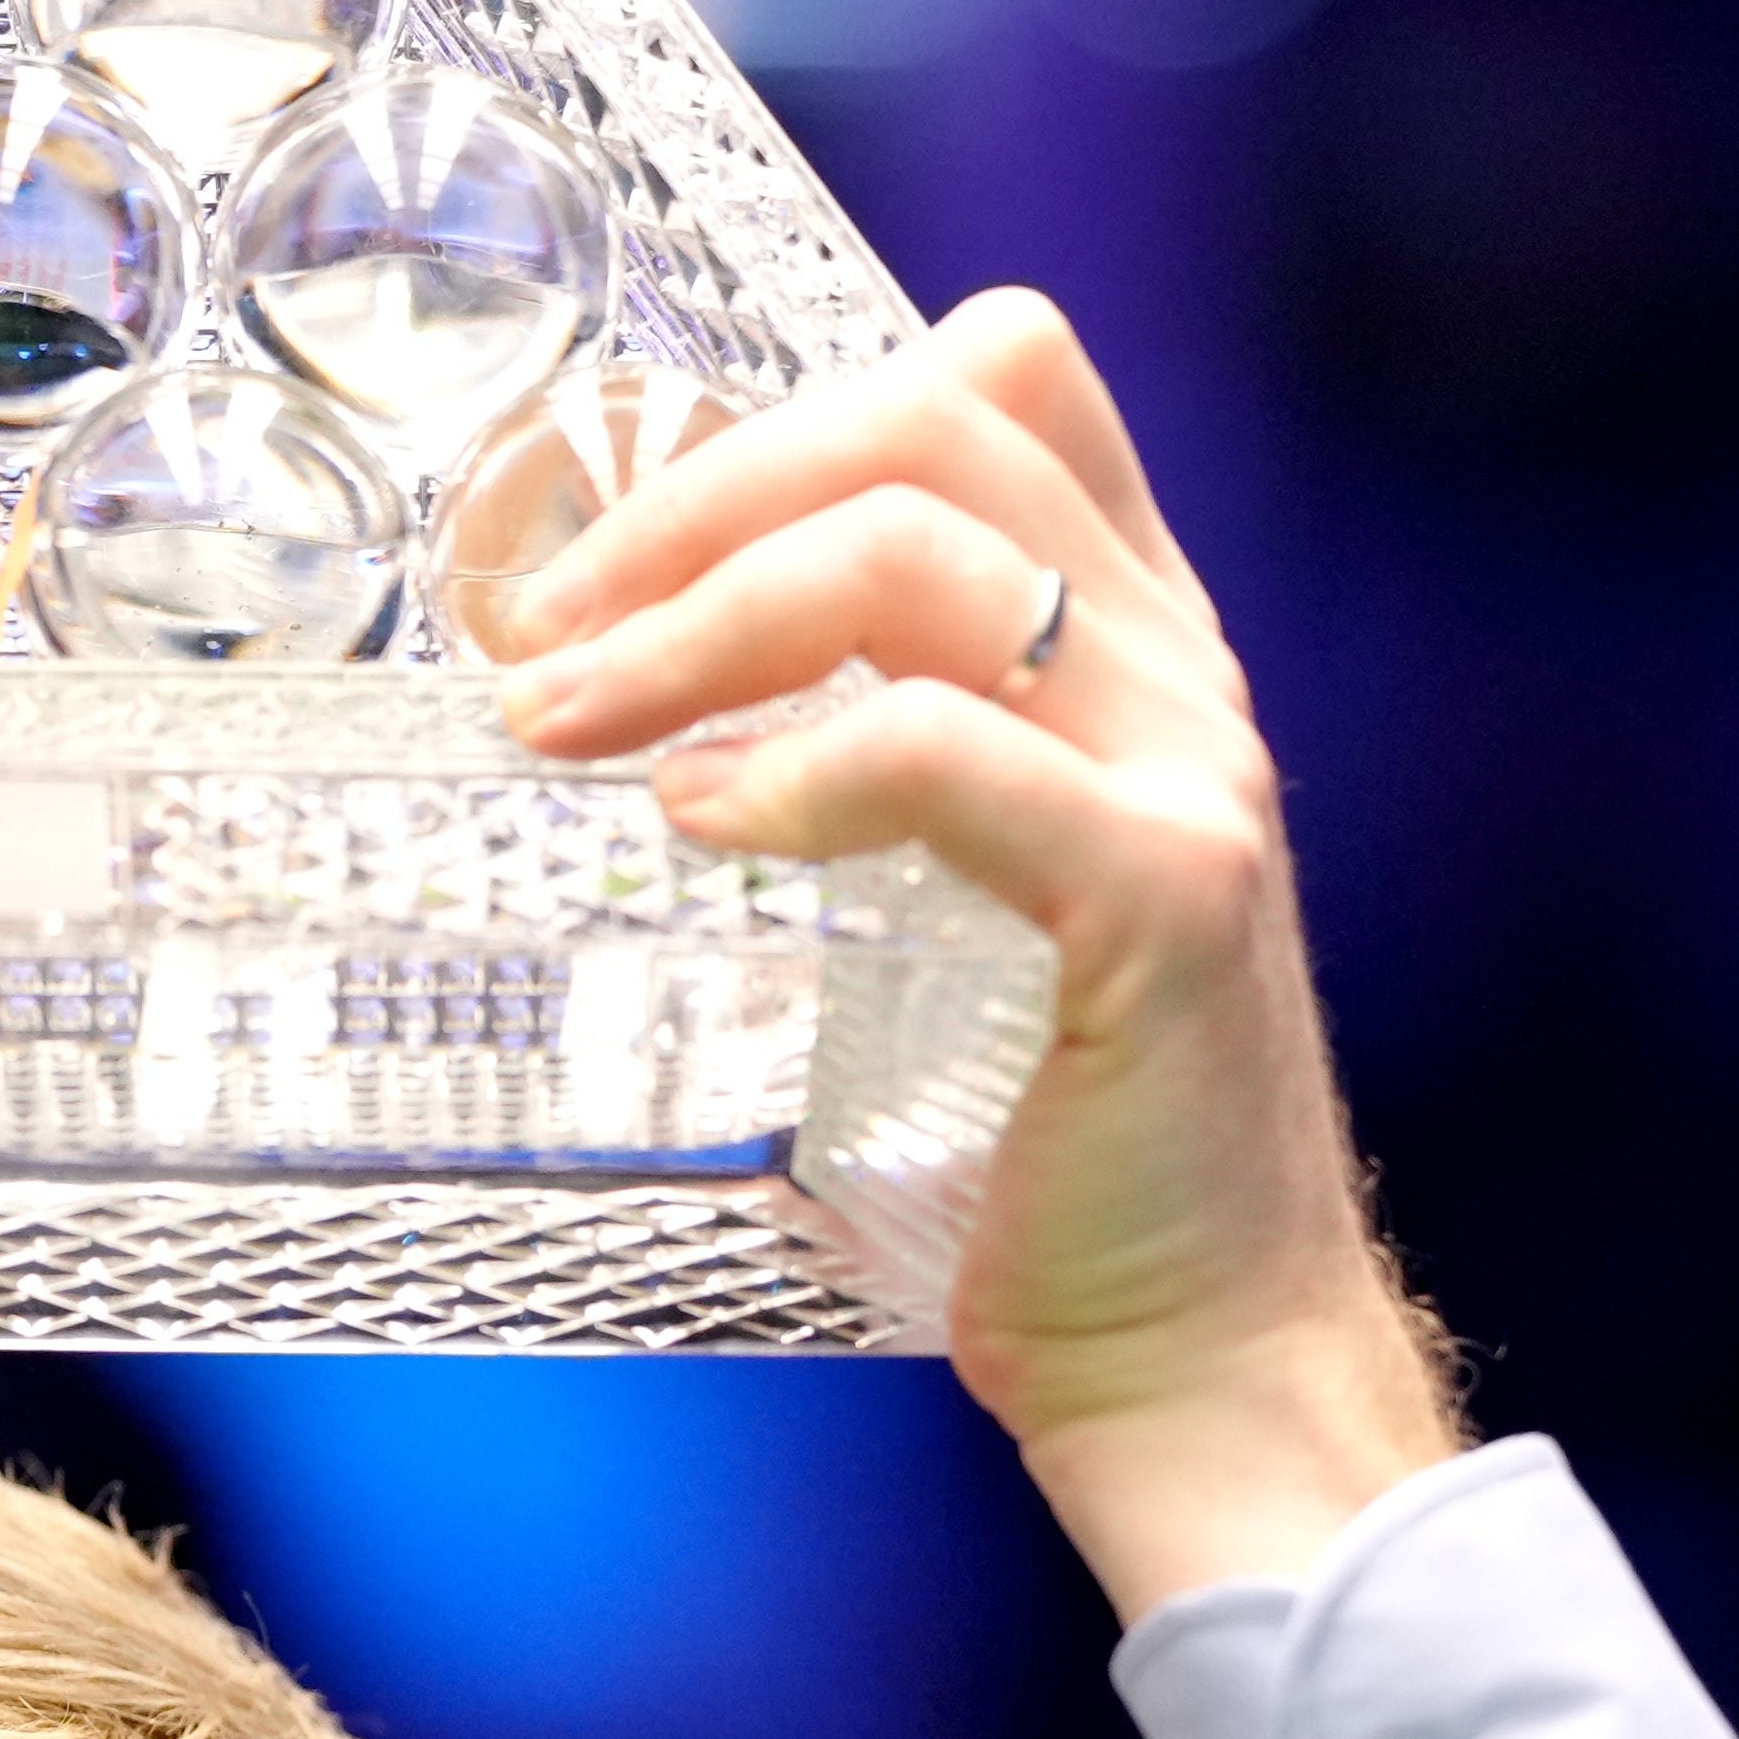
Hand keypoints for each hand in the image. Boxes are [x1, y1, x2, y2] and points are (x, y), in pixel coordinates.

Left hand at [479, 291, 1462, 1612]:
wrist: (1203, 1360)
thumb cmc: (1042, 1151)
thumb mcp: (945, 910)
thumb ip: (852, 782)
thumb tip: (594, 704)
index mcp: (1130, 646)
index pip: (998, 378)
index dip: (788, 407)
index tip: (608, 538)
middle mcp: (1178, 673)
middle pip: (932, 426)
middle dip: (696, 498)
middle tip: (536, 630)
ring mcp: (1191, 775)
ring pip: (924, 555)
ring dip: (696, 617)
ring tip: (560, 724)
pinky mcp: (1172, 902)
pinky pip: (958, 752)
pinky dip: (799, 767)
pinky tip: (695, 825)